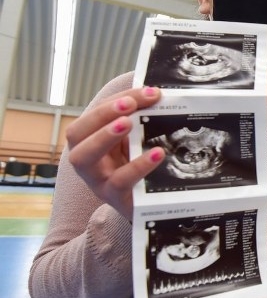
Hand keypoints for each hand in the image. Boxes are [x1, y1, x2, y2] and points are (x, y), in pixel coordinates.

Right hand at [66, 86, 163, 219]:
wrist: (142, 204)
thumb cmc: (135, 166)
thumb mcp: (133, 142)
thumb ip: (139, 120)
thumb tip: (156, 94)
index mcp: (89, 139)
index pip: (94, 115)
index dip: (114, 101)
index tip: (145, 92)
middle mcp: (85, 158)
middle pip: (77, 133)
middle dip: (101, 115)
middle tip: (128, 104)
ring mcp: (95, 179)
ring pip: (84, 158)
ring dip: (104, 137)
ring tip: (127, 123)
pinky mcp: (112, 197)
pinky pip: (118, 181)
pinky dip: (137, 166)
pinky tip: (157, 153)